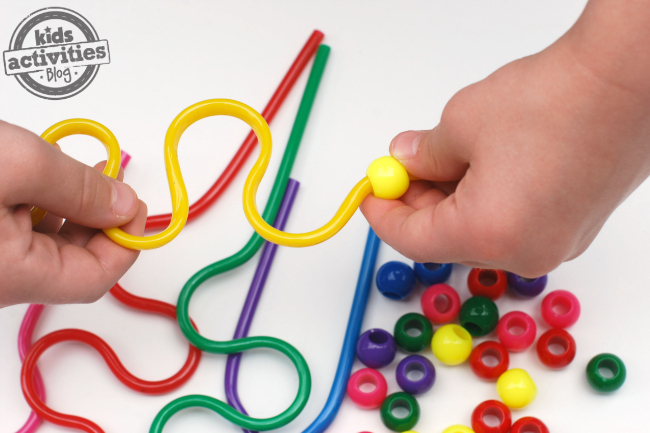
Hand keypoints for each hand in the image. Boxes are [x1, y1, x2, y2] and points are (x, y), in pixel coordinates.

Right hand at [0, 120, 146, 306]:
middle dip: (100, 216)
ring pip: (43, 243)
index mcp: (12, 276)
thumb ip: (79, 188)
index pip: (95, 278)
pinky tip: (39, 175)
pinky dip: (37, 203)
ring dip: (70, 205)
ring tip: (76, 168)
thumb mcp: (19, 166)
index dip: (125, 242)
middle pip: (71, 260)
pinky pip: (15, 231)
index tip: (136, 206)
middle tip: (112, 178)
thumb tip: (122, 205)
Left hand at [361, 11, 649, 276]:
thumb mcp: (461, 124)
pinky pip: (514, 224)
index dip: (383, 217)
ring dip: (452, 201)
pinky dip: (486, 202)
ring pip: (482, 232)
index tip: (369, 196)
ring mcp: (557, 243)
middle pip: (449, 240)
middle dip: (418, 205)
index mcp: (490, 235)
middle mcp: (526, 252)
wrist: (630, 80)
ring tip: (440, 158)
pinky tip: (479, 166)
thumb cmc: (555, 101)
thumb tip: (405, 161)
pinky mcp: (576, 226)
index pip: (413, 241)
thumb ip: (423, 154)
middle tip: (401, 171)